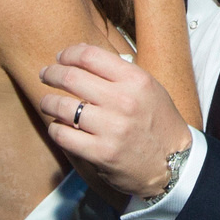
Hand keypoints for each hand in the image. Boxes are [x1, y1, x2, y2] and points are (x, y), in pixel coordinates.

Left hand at [38, 42, 192, 198]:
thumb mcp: (150, 89)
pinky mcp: (101, 153)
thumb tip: (82, 56)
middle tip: (46, 75)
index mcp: (136, 81)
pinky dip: (55, 129)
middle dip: (52, 74)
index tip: (61, 58)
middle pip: (71, 77)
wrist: (174, 165)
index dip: (69, 54)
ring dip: (49, 102)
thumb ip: (120, 73)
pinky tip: (58, 127)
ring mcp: (111, 128)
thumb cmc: (158, 123)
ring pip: (62, 106)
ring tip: (48, 102)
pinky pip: (63, 135)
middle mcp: (123, 101)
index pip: (90, 56)